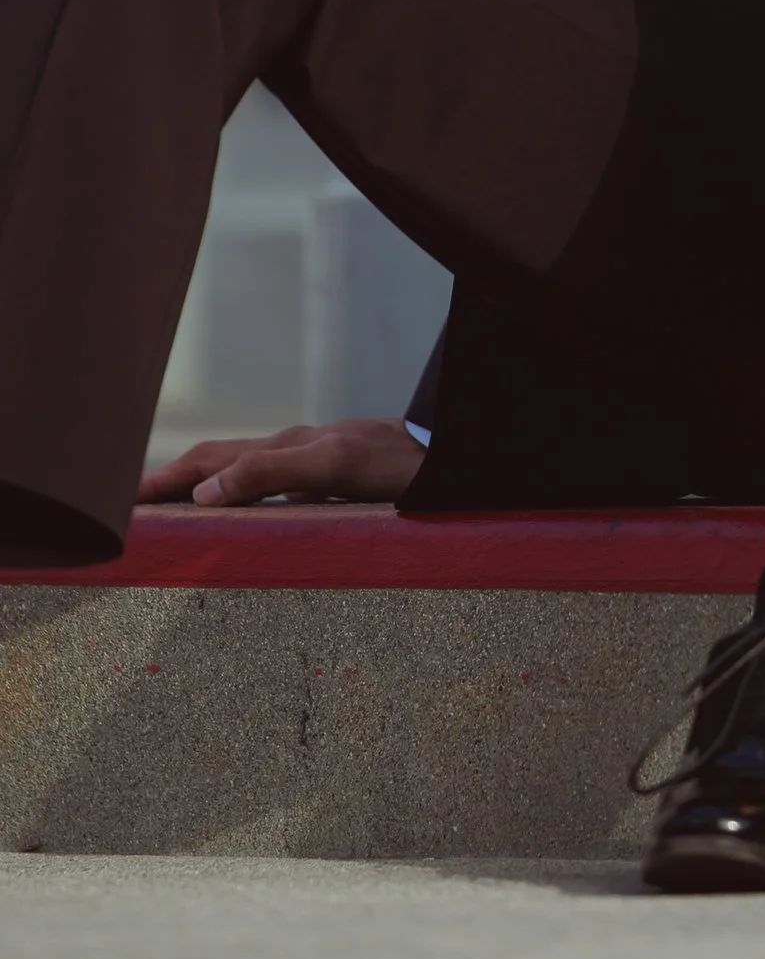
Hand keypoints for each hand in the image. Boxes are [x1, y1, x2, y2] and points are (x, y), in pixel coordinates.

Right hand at [136, 417, 424, 507]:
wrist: (446, 450)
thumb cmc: (395, 460)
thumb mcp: (333, 464)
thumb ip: (270, 472)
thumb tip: (206, 494)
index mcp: (283, 447)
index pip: (206, 462)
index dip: (163, 483)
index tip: (123, 502)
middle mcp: (291, 449)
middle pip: (215, 462)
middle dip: (170, 482)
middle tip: (131, 507)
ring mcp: (309, 460)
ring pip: (239, 470)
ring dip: (200, 487)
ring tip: (170, 510)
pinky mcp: (329, 475)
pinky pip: (265, 484)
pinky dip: (235, 496)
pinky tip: (238, 511)